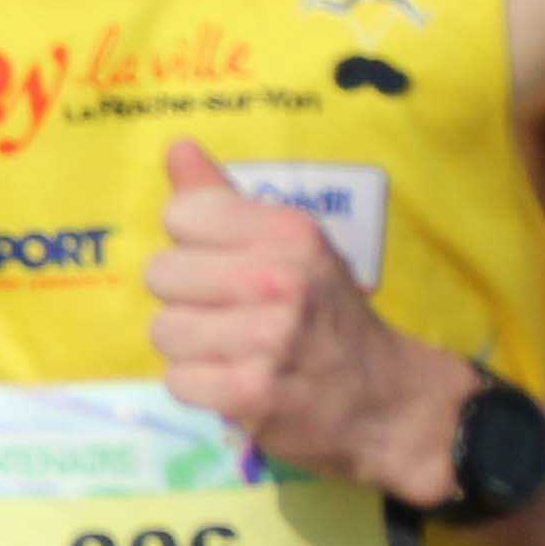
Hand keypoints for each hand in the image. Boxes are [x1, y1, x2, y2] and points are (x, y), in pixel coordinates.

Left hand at [147, 140, 462, 504]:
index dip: (192, 243)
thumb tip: (177, 146)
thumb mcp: (293, 243)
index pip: (181, 214)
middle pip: (162, 273)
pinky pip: (177, 381)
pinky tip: (234, 382)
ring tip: (231, 349)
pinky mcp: (250, 394)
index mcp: (289, 232)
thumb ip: (226, 198)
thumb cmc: (327, 312)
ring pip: (164, 331)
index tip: (224, 263)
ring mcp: (267, 339)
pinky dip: (200, 387)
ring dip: (190, 347)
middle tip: (228, 313)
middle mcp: (280, 279)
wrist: (383, 399)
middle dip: (186, 298)